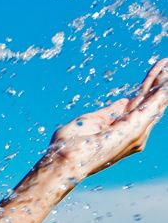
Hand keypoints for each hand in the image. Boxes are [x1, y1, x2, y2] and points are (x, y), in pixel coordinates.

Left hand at [47, 58, 167, 182]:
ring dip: (163, 81)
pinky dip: (161, 88)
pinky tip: (166, 74)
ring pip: (156, 101)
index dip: (149, 86)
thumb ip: (111, 112)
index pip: (141, 104)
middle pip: (153, 102)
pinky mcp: (135, 127)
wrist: (65, 159)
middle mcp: (133, 132)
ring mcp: (136, 131)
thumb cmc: (71, 145)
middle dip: (161, 82)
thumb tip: (126, 102)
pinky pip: (154, 103)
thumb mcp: (93, 121)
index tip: (159, 68)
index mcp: (122, 129)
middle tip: (167, 62)